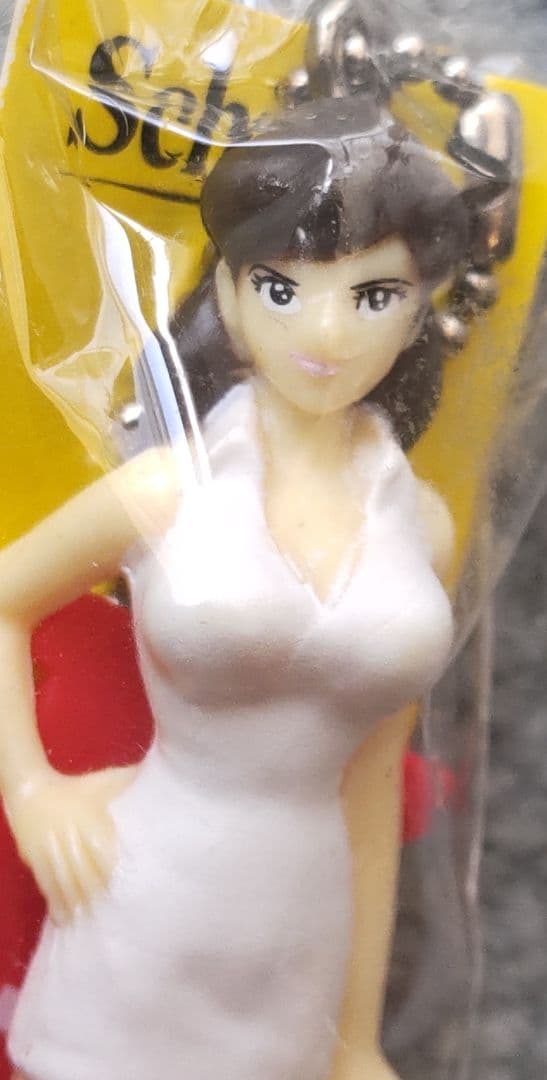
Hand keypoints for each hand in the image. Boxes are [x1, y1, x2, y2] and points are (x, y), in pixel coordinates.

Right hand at [4, 766, 135, 924]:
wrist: (33, 790)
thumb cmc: (77, 788)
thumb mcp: (105, 780)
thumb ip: (131, 782)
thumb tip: (163, 782)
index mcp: (89, 817)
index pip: (104, 849)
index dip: (116, 869)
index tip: (131, 886)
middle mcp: (69, 835)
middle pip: (86, 870)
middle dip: (100, 892)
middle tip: (117, 911)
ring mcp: (49, 849)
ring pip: (66, 882)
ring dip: (80, 903)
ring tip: (95, 921)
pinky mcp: (34, 860)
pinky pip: (47, 885)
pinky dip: (57, 904)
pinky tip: (66, 920)